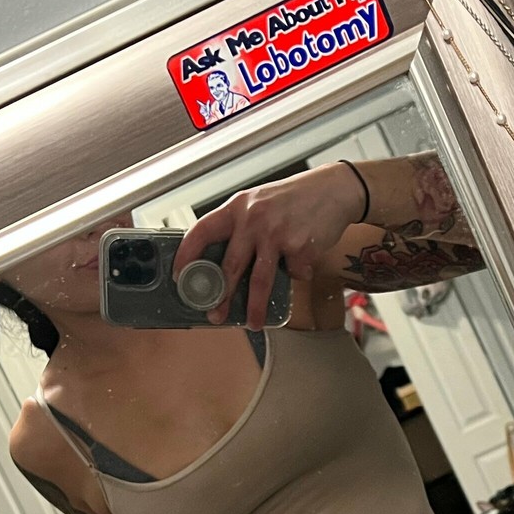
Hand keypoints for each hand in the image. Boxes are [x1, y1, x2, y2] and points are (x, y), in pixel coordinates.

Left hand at [173, 163, 367, 327]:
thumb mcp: (259, 203)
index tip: (179, 275)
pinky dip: (298, 273)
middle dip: (221, 296)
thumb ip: (241, 227)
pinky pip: (294, 273)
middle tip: (214, 315)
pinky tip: (303, 259)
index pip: (202, 232)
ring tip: (254, 324)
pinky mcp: (300, 246)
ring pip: (260, 280)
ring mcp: (277, 233)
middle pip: (230, 266)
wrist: (335, 190)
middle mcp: (254, 219)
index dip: (186, 255)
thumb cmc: (294, 199)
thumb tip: (223, 265)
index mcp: (238, 208)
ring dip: (256, 307)